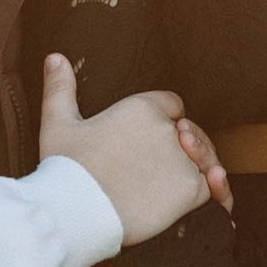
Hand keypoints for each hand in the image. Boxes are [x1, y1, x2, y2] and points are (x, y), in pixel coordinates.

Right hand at [40, 63, 226, 240]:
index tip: (152, 138)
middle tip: (166, 166)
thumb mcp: (57, 123)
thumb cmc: (65, 168)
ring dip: (196, 169)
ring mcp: (182, 160)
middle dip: (186, 145)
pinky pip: (211, 189)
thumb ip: (60, 89)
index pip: (172, 105)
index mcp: (143, 107)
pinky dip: (209, 193)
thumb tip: (55, 57)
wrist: (75, 210)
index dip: (167, 120)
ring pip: (202, 161)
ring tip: (176, 182)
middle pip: (191, 134)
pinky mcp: (190, 190)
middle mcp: (168, 130)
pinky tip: (197, 196)